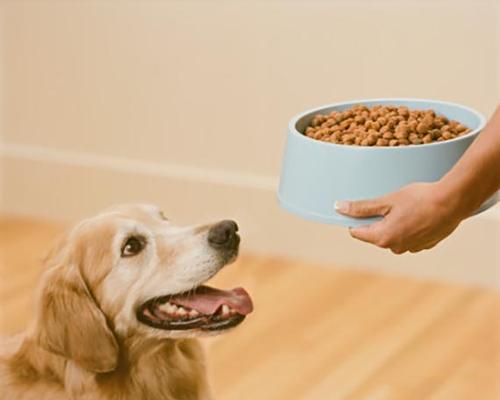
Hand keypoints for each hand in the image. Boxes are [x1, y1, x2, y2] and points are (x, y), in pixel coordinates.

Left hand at [335, 182, 464, 253]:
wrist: (453, 201)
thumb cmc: (419, 199)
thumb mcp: (386, 201)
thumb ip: (362, 207)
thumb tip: (339, 208)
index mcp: (382, 238)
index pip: (357, 232)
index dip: (356, 219)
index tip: (361, 207)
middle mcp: (396, 248)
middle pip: (375, 234)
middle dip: (377, 220)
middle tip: (388, 203)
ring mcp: (412, 248)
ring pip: (393, 235)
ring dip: (393, 223)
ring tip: (405, 207)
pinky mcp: (425, 244)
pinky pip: (409, 236)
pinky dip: (409, 226)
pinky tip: (417, 213)